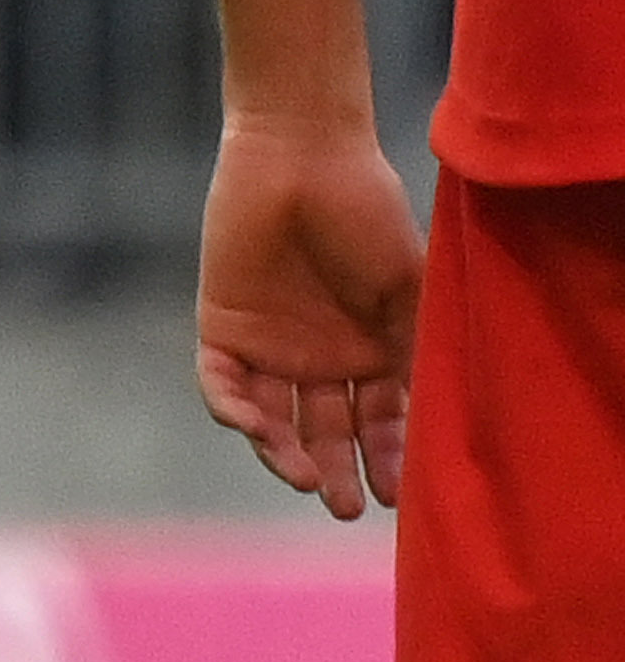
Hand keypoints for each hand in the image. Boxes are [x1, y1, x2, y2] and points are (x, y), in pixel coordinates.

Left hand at [198, 113, 422, 515]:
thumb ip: (415, 354)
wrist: (304, 155)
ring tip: (307, 481)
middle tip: (346, 506)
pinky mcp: (224, 326)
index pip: (380, 424)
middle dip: (336, 472)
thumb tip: (440, 426)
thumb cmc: (367, 216)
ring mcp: (272, 346)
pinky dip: (234, 411)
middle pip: (327, 432)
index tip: (399, 495)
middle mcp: (322, 359)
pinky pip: (222, 384)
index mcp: (373, 354)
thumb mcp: (407, 293)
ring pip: (275, 420)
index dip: (389, 460)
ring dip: (285, 455)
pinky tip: (256, 430)